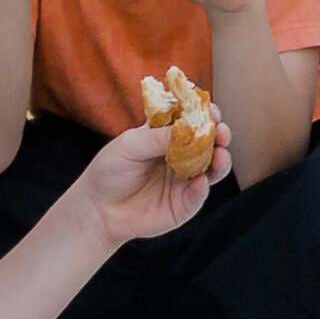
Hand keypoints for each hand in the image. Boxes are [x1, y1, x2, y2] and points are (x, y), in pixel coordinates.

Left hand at [54, 125, 217, 250]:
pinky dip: (203, 188)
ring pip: (214, 168)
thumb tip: (189, 128)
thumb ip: (158, 136)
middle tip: (221, 131)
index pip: (194, 120)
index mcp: (169, 135)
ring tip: (220, 155)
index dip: (205, 113)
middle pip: (210, 143)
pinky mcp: (184, 204)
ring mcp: (185, 180)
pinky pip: (199, 195)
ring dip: (221, 160)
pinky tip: (200, 181)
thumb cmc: (110, 170)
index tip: (210, 110)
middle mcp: (182, 156)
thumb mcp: (129, 145)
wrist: (97, 209)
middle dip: (220, 134)